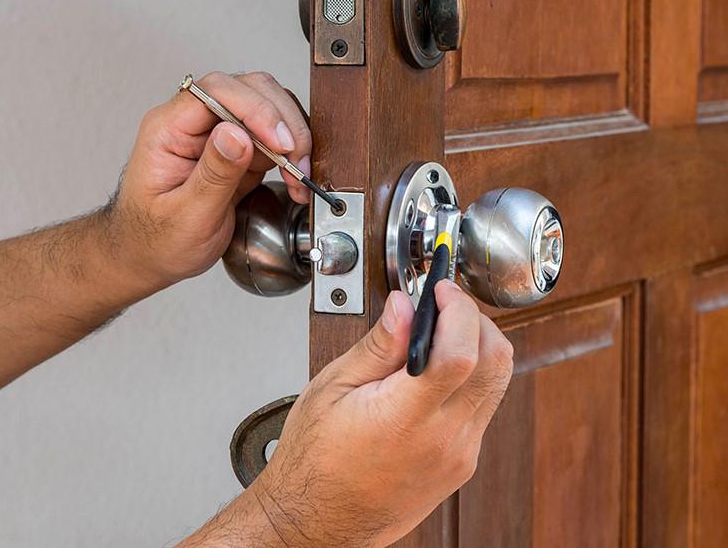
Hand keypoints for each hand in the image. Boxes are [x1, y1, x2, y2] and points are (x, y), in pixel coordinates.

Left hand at [110, 71, 311, 285]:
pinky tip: (295, 179)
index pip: (216, 91)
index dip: (256, 109)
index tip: (279, 142)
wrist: (152, 257)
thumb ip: (213, 174)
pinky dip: (291, 155)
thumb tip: (237, 134)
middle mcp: (194, 123)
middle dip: (281, 122)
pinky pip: (272, 137)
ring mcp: (218, 134)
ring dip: (291, 138)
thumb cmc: (156, 239)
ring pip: (267, 109)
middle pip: (249, 90)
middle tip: (296, 161)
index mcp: (168, 129)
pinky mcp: (238, 151)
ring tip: (298, 175)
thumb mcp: (185, 215)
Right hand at [250, 281, 513, 546]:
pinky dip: (473, 376)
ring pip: (498, 383)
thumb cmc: (314, 462)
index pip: (461, 353)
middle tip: (445, 304)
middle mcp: (443, 440)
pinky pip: (484, 408)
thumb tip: (405, 306)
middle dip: (476, 319)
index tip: (441, 289)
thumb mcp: (332, 390)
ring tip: (441, 332)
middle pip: (496, 362)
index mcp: (404, 418)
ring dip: (480, 346)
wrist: (319, 523)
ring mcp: (459, 455)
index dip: (459, 310)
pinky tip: (439, 370)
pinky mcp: (462, 464)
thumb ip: (377, 345)